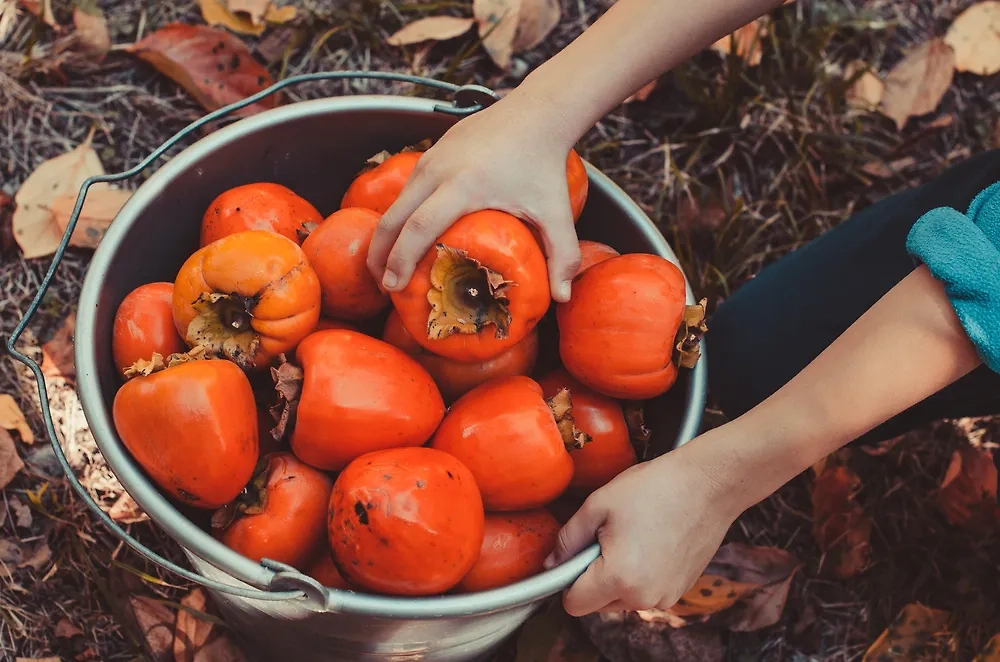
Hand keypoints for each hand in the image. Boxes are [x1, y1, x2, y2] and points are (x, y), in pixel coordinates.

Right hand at [366, 90, 582, 302]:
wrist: (537, 112)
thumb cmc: (544, 163)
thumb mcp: (555, 212)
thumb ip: (562, 255)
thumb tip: (563, 297)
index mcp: (463, 186)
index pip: (418, 228)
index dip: (401, 260)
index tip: (394, 287)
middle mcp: (438, 170)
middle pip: (393, 218)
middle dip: (380, 255)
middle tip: (382, 285)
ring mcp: (431, 158)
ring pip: (395, 203)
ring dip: (386, 235)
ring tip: (388, 265)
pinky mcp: (432, 151)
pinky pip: (407, 188)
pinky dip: (398, 215)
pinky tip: (406, 234)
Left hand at [543, 443, 738, 615]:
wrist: (708, 484)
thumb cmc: (655, 488)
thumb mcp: (598, 504)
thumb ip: (569, 538)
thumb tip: (552, 562)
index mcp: (619, 577)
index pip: (573, 604)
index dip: (566, 581)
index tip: (574, 556)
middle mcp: (644, 597)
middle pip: (597, 604)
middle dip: (592, 577)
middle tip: (606, 537)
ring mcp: (666, 596)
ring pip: (621, 600)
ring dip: (616, 577)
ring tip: (631, 537)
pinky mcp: (680, 590)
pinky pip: (645, 592)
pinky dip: (640, 575)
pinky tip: (650, 542)